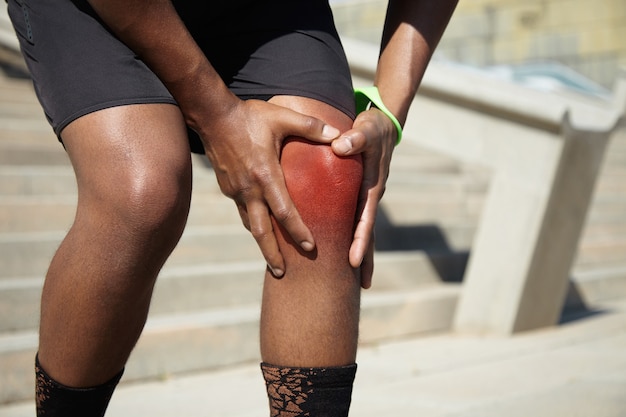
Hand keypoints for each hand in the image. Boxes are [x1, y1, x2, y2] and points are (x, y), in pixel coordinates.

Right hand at [199, 99, 339, 276]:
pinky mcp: (227, 187)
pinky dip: (252, 224)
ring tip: (273, 259)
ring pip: (249, 224)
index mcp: (265, 175)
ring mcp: (235, 190)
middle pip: (260, 231)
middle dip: (272, 254)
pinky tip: (260, 228)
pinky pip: (242, 211)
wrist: (212, 115)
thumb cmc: (249, 115)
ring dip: (261, 243)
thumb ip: (311, 126)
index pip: (284, 211)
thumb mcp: (282, 116)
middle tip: (282, 274)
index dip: (298, 231)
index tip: (311, 247)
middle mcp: (249, 189)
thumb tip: (338, 135)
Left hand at [330, 107, 396, 288]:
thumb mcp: (366, 128)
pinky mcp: (360, 195)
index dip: (359, 240)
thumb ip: (355, 138)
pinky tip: (342, 251)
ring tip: (357, 280)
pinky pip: (356, 220)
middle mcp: (371, 197)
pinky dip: (353, 237)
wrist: (382, 123)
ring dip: (361, 253)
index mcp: (372, 186)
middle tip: (361, 286)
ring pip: (363, 230)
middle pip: (368, 233)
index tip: (353, 262)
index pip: (365, 219)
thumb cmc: (372, 126)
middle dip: (365, 258)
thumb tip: (339, 147)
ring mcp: (367, 198)